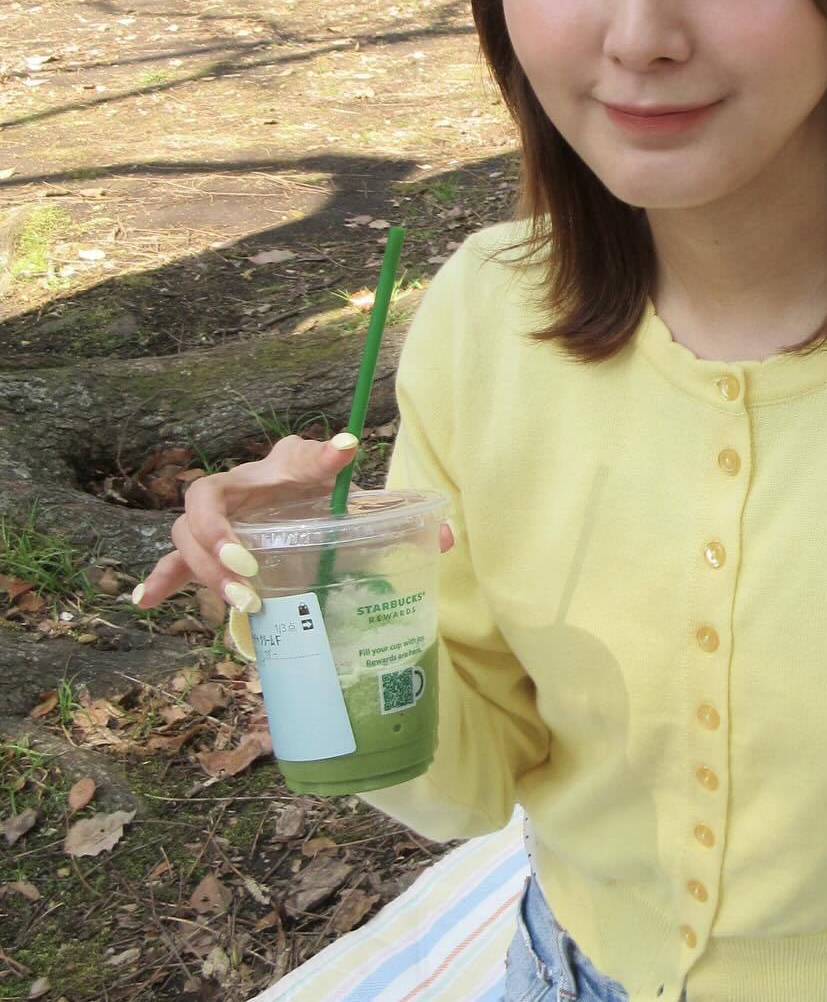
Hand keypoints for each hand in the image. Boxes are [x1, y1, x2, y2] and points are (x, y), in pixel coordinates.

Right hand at [131, 432, 454, 616]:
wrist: (296, 507)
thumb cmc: (322, 499)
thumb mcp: (354, 504)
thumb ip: (393, 515)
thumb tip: (448, 534)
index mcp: (278, 470)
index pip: (287, 455)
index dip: (310, 461)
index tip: (340, 459)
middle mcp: (239, 491)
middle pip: (206, 503)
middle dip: (220, 539)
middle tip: (251, 573)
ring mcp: (216, 523)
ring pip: (186, 537)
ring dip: (202, 569)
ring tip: (238, 601)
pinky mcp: (205, 553)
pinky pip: (172, 562)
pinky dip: (160, 579)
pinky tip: (146, 600)